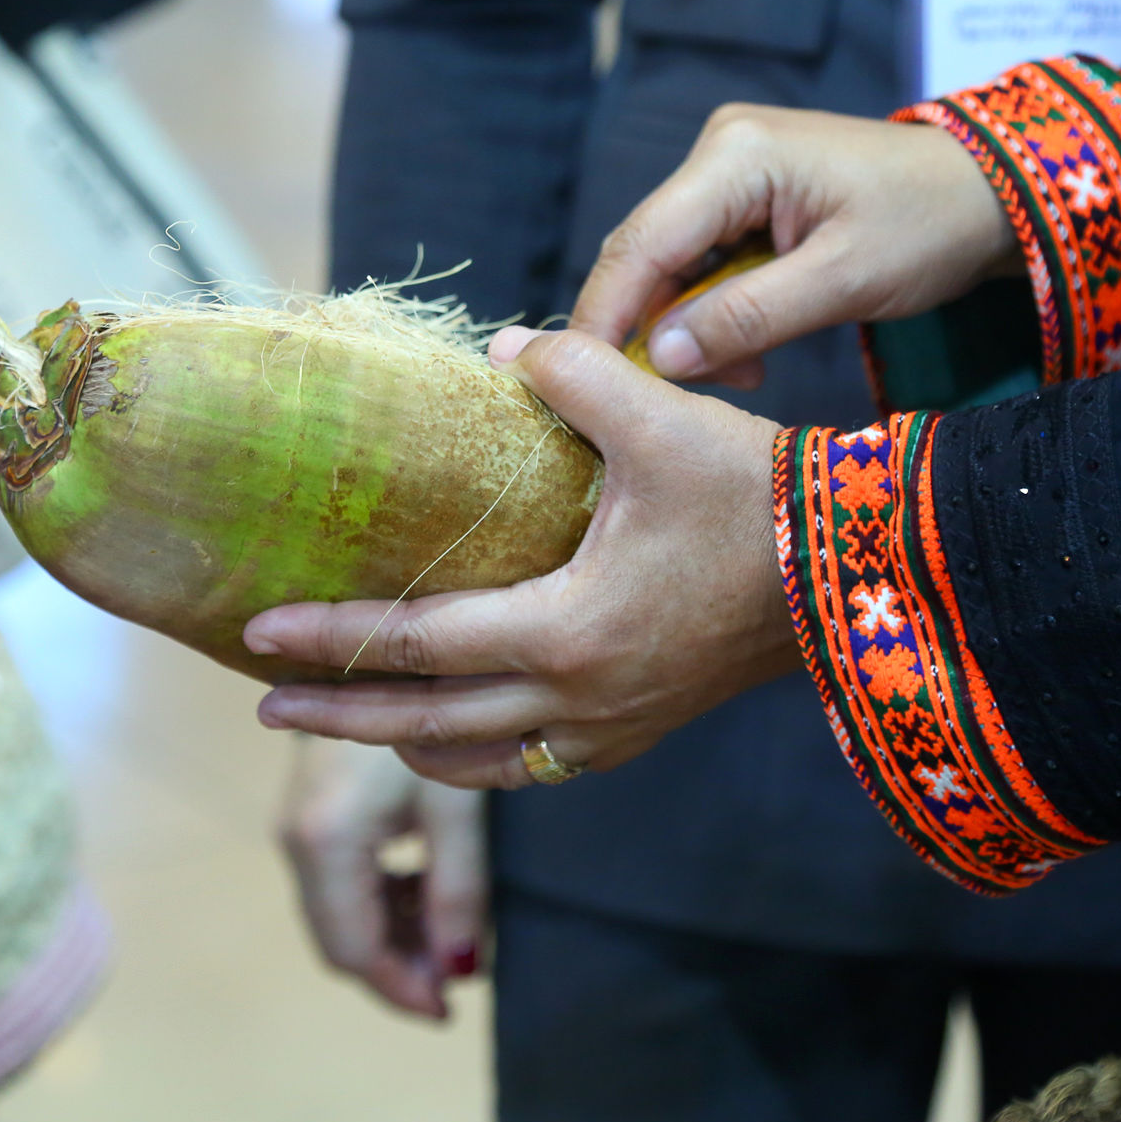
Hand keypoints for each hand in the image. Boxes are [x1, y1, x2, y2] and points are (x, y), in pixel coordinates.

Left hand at [247, 328, 800, 788]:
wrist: (862, 568)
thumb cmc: (760, 493)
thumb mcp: (663, 418)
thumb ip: (573, 373)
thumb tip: (500, 353)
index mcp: (569, 629)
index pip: (417, 641)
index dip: (331, 634)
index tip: (257, 630)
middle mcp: (580, 699)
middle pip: (426, 721)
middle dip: (337, 713)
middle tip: (263, 704)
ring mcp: (610, 728)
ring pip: (478, 761)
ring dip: (403, 744)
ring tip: (348, 724)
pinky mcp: (638, 732)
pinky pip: (532, 767)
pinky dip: (477, 759)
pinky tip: (456, 736)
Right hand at [280, 736, 485, 1018]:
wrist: (364, 647)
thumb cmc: (424, 713)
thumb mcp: (453, 806)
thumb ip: (459, 893)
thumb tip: (463, 972)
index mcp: (328, 842)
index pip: (355, 949)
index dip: (401, 988)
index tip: (448, 1009)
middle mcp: (296, 842)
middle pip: (338, 942)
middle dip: (396, 968)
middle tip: (455, 976)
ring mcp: (294, 829)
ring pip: (335, 917)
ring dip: (389, 936)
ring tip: (448, 931)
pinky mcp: (304, 817)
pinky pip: (334, 886)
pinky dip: (376, 903)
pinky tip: (420, 887)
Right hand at [573, 104, 1018, 387]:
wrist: (987, 194)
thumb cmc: (929, 226)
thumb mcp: (843, 282)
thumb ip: (746, 318)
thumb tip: (660, 358)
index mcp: (739, 154)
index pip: (643, 241)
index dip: (605, 313)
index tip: (581, 379)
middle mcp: (719, 149)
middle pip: (645, 251)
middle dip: (648, 328)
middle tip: (663, 396)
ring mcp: (727, 170)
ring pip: (668, 264)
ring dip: (688, 327)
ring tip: (741, 372)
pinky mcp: (740, 195)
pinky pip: (700, 262)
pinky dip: (714, 312)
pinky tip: (746, 350)